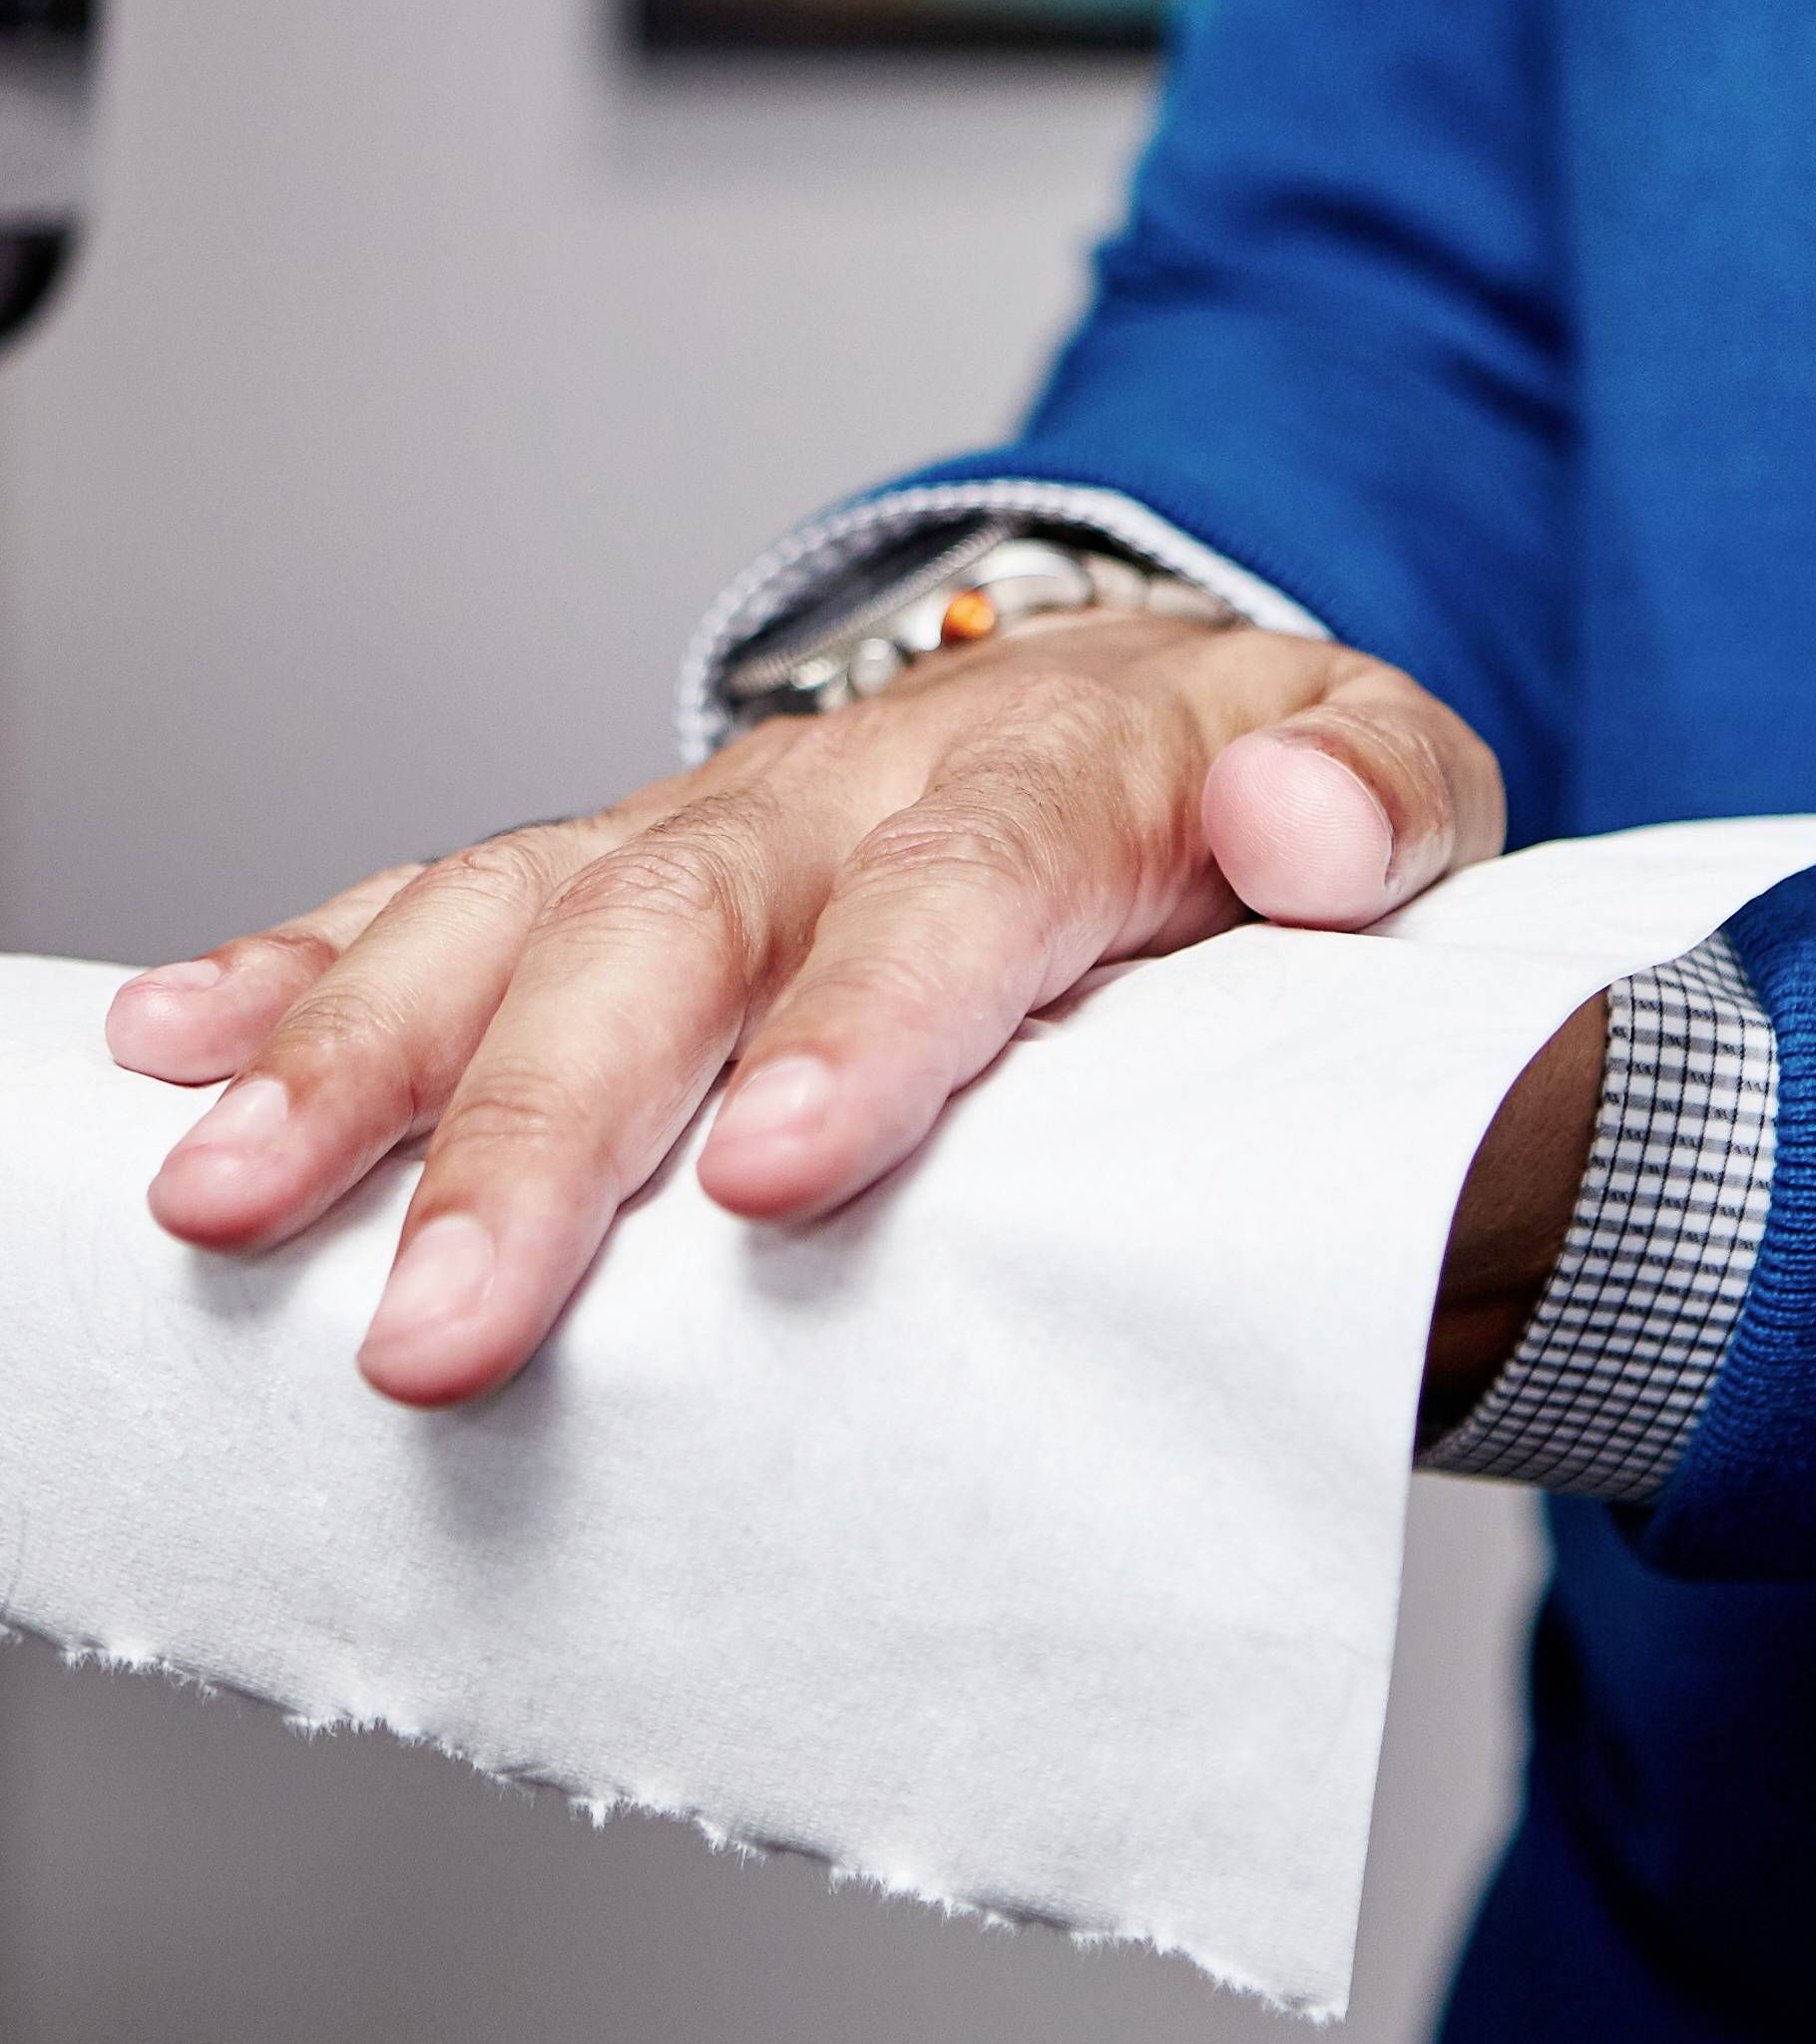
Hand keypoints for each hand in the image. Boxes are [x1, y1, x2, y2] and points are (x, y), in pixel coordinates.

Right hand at [106, 607, 1581, 1410]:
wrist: (1193, 731)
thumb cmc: (1280, 803)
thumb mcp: (1403, 787)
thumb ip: (1379, 803)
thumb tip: (1305, 824)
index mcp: (1071, 769)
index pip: (968, 883)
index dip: (869, 1019)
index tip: (780, 1170)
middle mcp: (865, 783)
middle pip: (693, 923)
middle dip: (554, 1117)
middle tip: (453, 1313)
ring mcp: (732, 824)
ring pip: (531, 911)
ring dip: (371, 1053)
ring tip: (239, 1193)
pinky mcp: (639, 868)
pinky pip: (456, 895)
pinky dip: (313, 968)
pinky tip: (183, 1053)